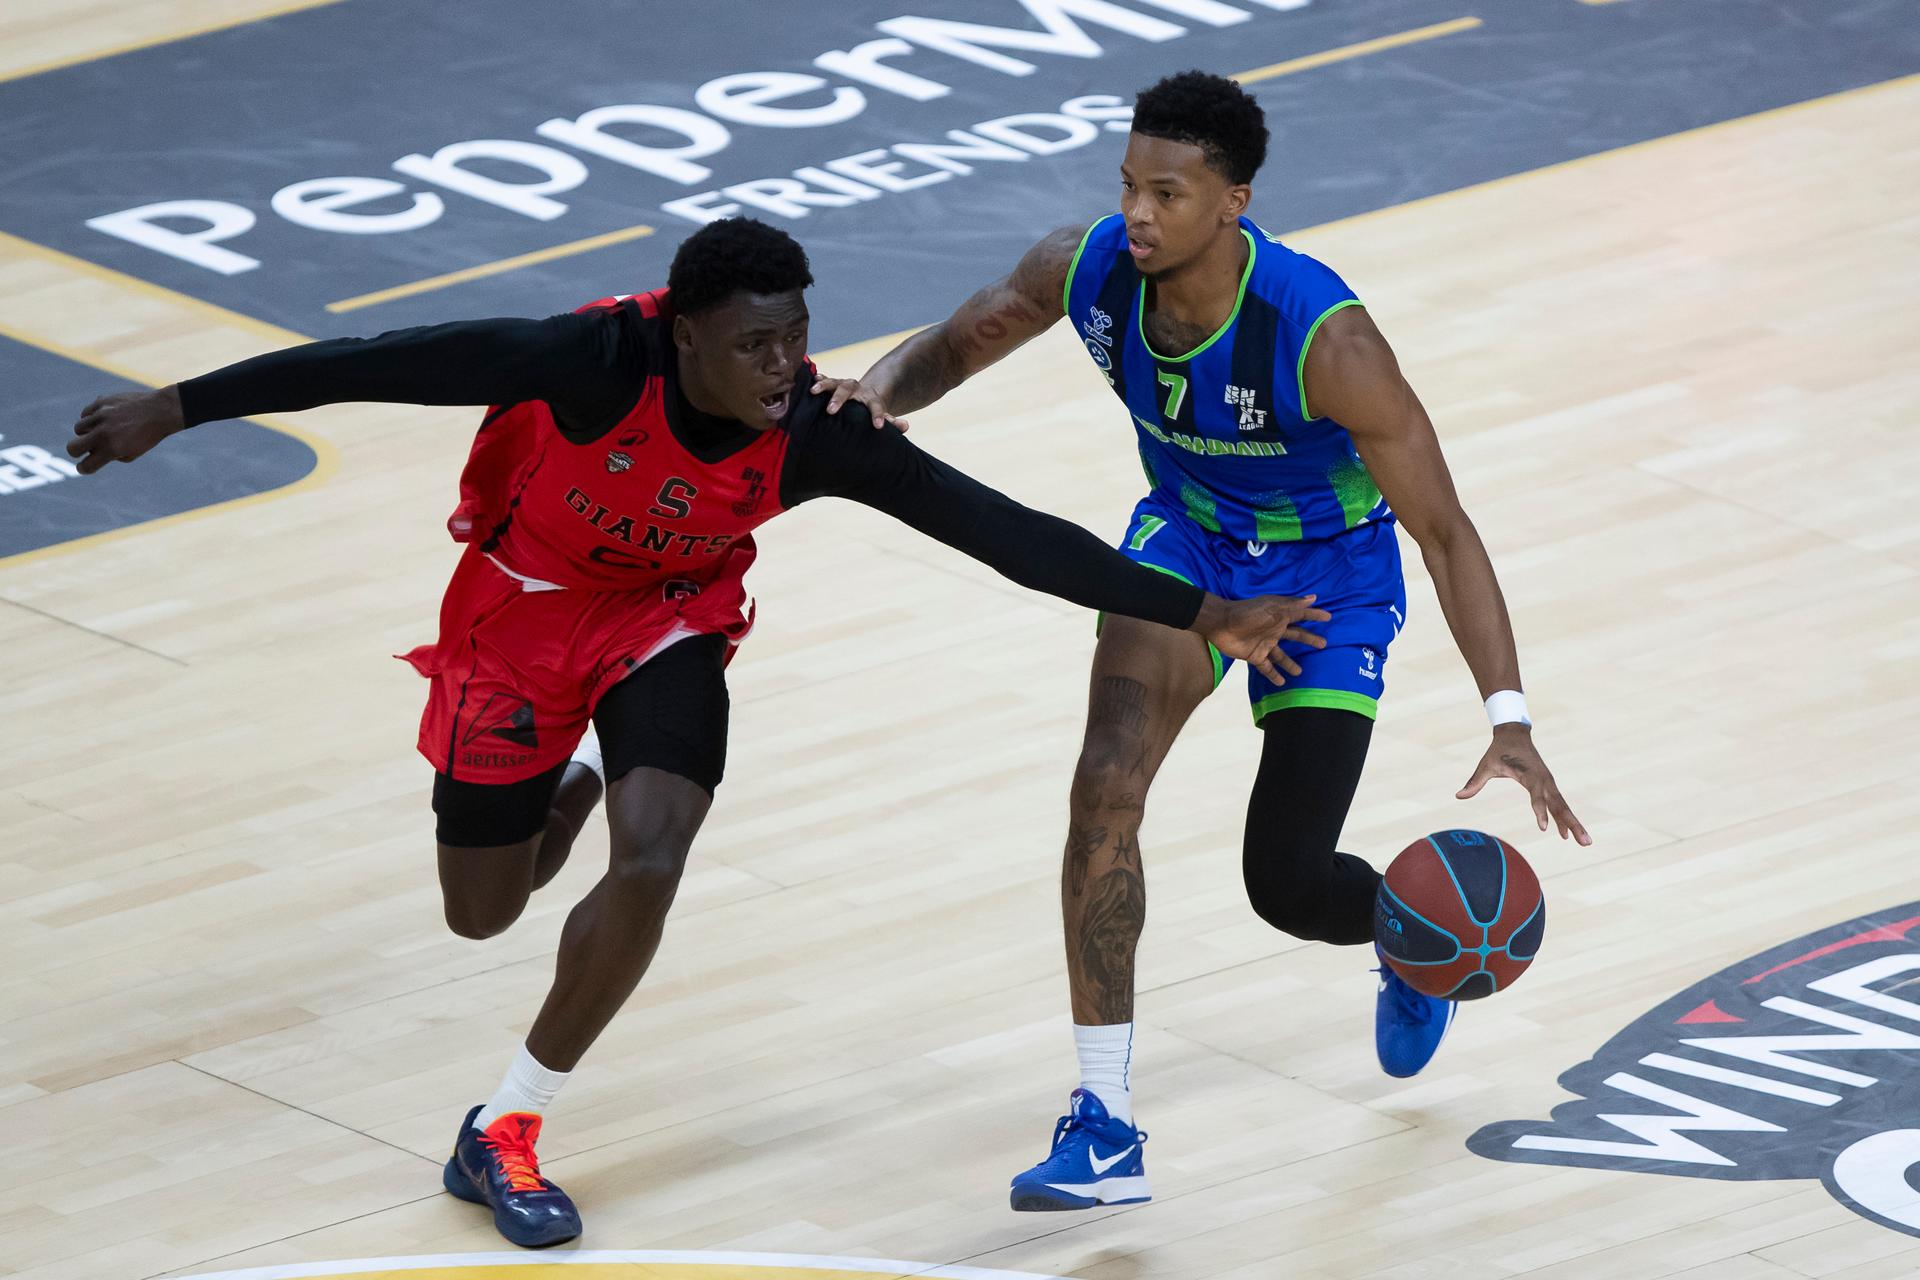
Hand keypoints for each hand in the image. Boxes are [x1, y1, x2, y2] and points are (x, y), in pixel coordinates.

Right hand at [68, 386, 185, 473]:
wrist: (161, 411)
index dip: (84, 468)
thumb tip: (93, 453)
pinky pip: (86, 413)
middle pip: (72, 448)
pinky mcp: (100, 402)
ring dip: (87, 432)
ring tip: (104, 429)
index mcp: (111, 449)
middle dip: (76, 451)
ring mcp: (100, 416)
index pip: (86, 466)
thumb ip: (112, 455)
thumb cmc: (149, 435)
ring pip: (78, 428)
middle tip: (87, 448)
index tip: (85, 466)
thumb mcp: (133, 452)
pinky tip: (106, 417)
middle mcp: (103, 433)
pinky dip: (92, 417)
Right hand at [811, 375, 907, 431]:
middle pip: (848, 390)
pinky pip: (824, 380)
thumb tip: (906, 426)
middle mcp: (857, 389)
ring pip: (834, 382)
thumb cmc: (872, 412)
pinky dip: (818, 380)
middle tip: (830, 411)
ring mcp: (843, 385)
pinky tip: (810, 380)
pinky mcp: (833, 384)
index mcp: (871, 399)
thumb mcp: (884, 416)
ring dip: (824, 386)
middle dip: (839, 399)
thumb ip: (893, 422)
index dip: (878, 415)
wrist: (865, 396)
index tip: (878, 426)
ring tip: (813, 391)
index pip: (876, 406)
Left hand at [1194, 593, 1329, 684]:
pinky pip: (1266, 667)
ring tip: (1300, 672)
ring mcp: (1264, 644)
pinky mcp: (1254, 656)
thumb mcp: (1274, 607)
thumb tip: (1313, 598)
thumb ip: (1293, 605)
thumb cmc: (1249, 613)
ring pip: (1281, 655)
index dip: (1314, 615)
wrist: (1222, 624)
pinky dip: (1273, 674)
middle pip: (1295, 635)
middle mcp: (1274, 630)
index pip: (1301, 615)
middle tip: (1323, 645)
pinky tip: (1281, 682)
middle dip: (1309, 639)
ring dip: (1290, 664)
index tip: (1328, 617)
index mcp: (1280, 616)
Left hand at [1457, 724, 1591, 845]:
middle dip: (1572, 824)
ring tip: (1586, 843)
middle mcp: (1544, 780)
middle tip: (1585, 842)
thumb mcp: (1485, 765)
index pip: (1537, 796)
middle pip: (1560, 805)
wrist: (1514, 734)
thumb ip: (1475, 782)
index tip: (1543, 828)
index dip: (1539, 811)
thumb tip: (1458, 796)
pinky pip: (1558, 804)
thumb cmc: (1499, 751)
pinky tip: (1567, 835)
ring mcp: (1549, 783)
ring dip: (1574, 824)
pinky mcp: (1549, 786)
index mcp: (1530, 775)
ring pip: (1563, 807)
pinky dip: (1563, 819)